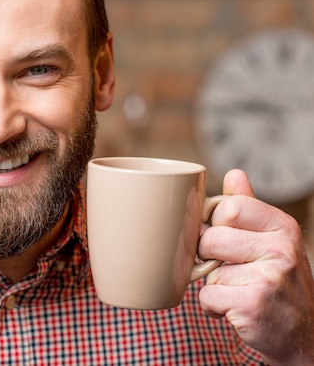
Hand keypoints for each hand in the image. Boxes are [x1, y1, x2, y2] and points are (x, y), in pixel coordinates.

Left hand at [198, 169, 313, 364]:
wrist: (302, 334)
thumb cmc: (279, 281)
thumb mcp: (273, 240)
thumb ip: (249, 208)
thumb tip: (234, 174)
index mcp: (283, 227)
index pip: (228, 208)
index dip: (217, 224)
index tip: (227, 238)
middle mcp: (281, 249)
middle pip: (210, 238)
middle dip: (210, 256)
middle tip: (232, 268)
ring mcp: (269, 278)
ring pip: (208, 270)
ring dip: (215, 284)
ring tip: (240, 290)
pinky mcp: (253, 305)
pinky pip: (207, 296)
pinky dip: (213, 306)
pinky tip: (235, 308)